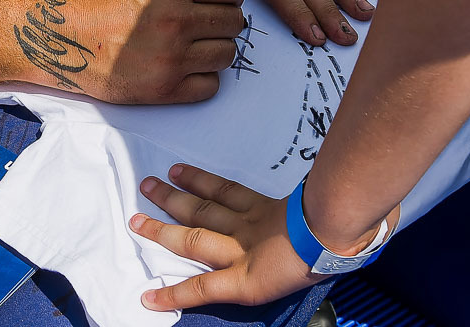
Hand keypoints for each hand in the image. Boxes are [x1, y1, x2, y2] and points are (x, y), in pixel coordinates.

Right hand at [24, 0, 246, 103]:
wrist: (65, 38)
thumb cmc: (102, 3)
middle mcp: (174, 20)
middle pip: (234, 22)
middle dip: (224, 20)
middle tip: (208, 23)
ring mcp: (171, 58)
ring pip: (227, 54)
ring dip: (216, 49)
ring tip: (195, 45)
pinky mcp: (164, 90)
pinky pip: (211, 86)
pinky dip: (203, 78)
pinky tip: (186, 67)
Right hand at [129, 165, 317, 309]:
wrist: (337, 229)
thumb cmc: (321, 264)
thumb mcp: (289, 287)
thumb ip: (263, 281)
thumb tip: (252, 276)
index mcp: (248, 282)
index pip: (202, 290)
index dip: (173, 295)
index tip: (147, 298)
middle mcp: (239, 250)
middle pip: (192, 240)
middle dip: (160, 232)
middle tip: (133, 220)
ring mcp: (246, 222)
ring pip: (202, 209)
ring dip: (173, 198)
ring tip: (150, 185)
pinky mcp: (257, 202)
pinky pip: (224, 190)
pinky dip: (202, 181)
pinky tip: (184, 172)